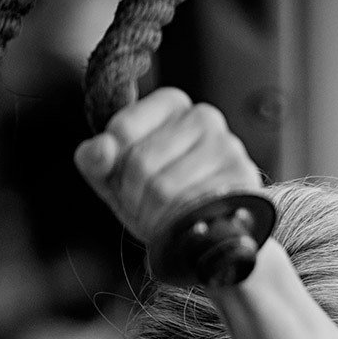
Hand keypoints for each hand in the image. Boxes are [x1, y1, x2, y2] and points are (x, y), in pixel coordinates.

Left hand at [72, 88, 262, 247]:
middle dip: (133, 196)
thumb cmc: (160, 200)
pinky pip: (192, 205)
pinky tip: (183, 224)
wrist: (209, 235)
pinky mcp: (242, 177)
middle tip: (142, 210)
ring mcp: (227, 145)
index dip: (113, 167)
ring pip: (165, 187)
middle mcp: (203, 116)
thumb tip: (102, 147)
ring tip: (161, 220)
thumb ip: (95, 159)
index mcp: (170, 104)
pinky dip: (179, 223)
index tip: (122, 184)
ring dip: (153, 215)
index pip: (123, 130)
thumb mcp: (115, 179)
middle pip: (141, 160)